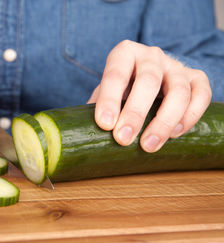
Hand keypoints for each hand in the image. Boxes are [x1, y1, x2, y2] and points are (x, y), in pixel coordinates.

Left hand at [88, 40, 210, 152]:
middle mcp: (151, 55)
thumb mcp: (104, 94)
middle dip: (135, 113)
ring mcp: (176, 66)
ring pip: (178, 91)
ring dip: (163, 121)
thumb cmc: (120, 91)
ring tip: (148, 145)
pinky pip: (201, 96)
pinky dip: (189, 116)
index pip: (116, 74)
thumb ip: (97, 107)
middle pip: (148, 80)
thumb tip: (84, 133)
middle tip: (122, 139)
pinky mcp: (196, 78)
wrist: (147, 82)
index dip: (109, 99)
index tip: (104, 124)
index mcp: (124, 53)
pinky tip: (173, 134)